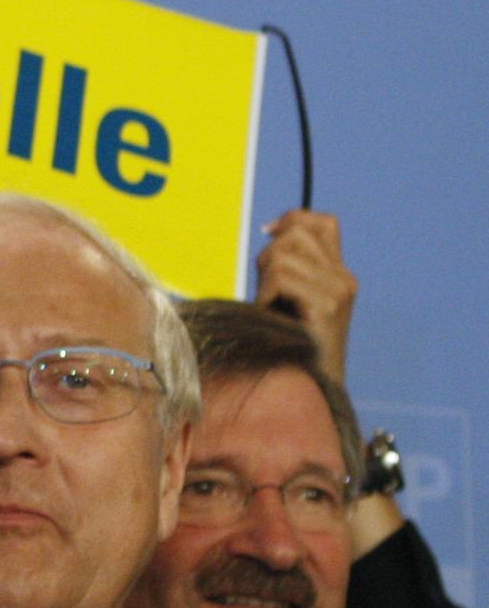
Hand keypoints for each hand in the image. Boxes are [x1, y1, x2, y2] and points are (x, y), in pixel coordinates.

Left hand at [255, 209, 356, 382]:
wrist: (311, 389)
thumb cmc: (288, 345)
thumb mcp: (289, 298)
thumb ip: (287, 266)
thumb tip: (271, 229)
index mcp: (339, 274)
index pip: (323, 222)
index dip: (292, 219)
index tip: (268, 234)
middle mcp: (344, 279)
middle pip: (296, 233)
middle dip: (269, 254)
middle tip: (267, 290)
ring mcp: (338, 291)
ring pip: (282, 255)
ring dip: (264, 280)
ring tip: (270, 307)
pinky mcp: (327, 306)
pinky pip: (280, 277)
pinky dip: (265, 295)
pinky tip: (271, 316)